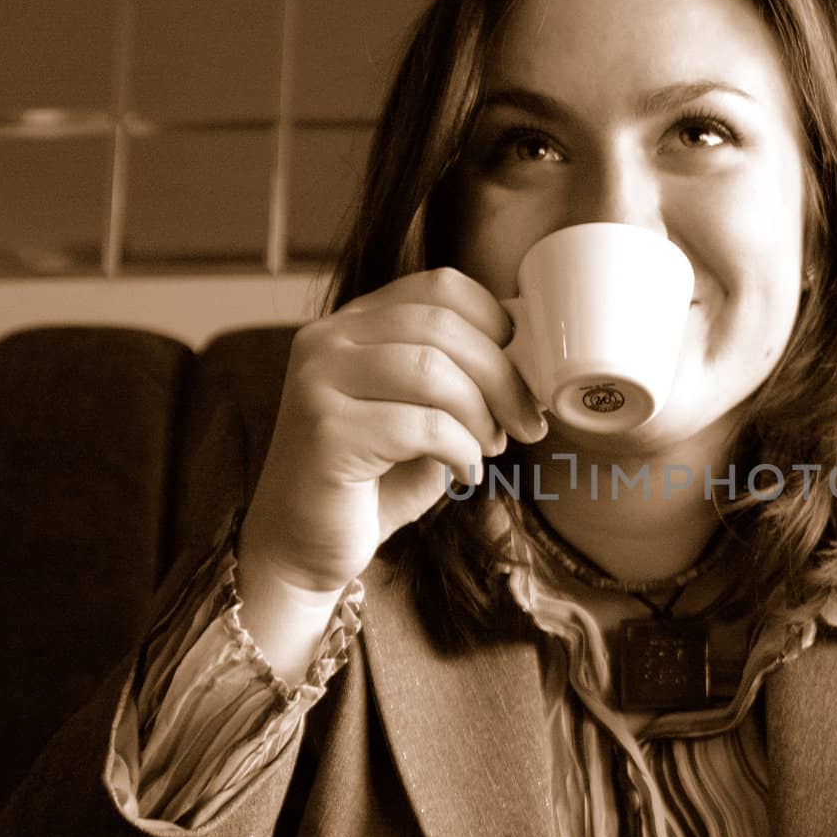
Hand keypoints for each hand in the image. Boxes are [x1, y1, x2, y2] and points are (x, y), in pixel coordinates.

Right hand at [239, 268, 547, 600]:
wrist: (303, 549)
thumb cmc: (374, 484)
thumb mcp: (426, 417)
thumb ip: (462, 379)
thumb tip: (533, 356)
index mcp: (353, 324)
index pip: (440, 287)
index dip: (496, 325)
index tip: (525, 372)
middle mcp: (327, 340)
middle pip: (442, 325)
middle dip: (503, 375)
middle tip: (526, 422)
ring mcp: (318, 382)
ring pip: (433, 370)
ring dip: (482, 413)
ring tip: (490, 447)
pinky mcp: (325, 432)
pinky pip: (422, 426)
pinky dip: (461, 451)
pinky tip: (463, 474)